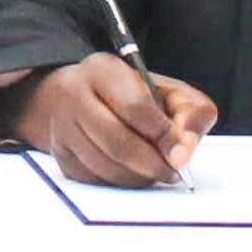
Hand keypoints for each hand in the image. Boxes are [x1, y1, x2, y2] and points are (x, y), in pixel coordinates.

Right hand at [9, 54, 218, 187]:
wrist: (81, 96)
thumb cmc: (132, 94)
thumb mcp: (168, 90)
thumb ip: (190, 112)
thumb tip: (183, 151)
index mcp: (103, 69)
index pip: (134, 106)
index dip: (162, 134)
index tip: (180, 153)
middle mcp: (74, 94)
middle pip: (117, 142)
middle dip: (152, 164)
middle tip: (172, 171)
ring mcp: (62, 126)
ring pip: (105, 166)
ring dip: (138, 177)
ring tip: (155, 171)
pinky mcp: (60, 154)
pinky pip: (94, 179)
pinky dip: (120, 182)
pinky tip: (132, 172)